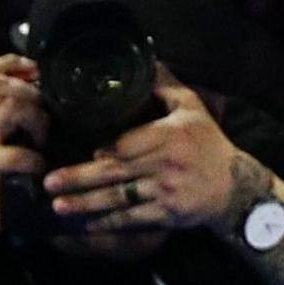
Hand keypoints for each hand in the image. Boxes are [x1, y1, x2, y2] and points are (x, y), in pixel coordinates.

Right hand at [0, 54, 46, 258]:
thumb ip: (8, 122)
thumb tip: (45, 99)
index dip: (12, 64)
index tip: (36, 72)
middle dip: (30, 91)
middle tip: (43, 113)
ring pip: (9, 107)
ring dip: (36, 118)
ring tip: (42, 138)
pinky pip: (16, 153)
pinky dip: (35, 159)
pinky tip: (38, 169)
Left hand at [43, 77, 238, 245]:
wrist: (233, 185)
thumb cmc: (208, 142)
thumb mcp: (193, 107)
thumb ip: (166, 85)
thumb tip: (144, 59)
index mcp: (171, 135)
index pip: (130, 143)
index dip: (106, 151)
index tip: (87, 153)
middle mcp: (166, 164)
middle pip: (116, 171)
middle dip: (80, 178)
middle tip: (49, 182)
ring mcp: (165, 191)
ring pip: (119, 198)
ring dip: (86, 203)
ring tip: (57, 206)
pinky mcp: (166, 214)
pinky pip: (131, 219)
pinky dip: (107, 223)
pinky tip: (85, 225)